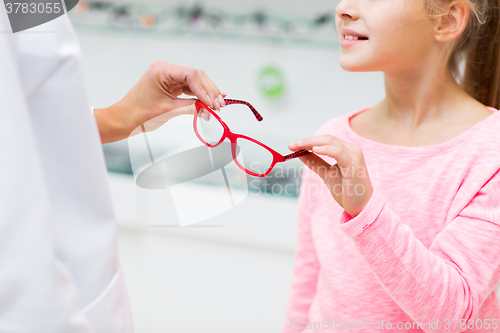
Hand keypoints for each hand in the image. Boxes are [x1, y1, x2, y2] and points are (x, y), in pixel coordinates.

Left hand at [94, 61, 226, 142]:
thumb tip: (209, 110)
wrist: (124, 120)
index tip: (213, 104)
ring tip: (218, 106)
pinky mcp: (170, 85)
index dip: (205, 89)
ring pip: (195, 82)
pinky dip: (200, 96)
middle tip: (220, 106)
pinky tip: (210, 101)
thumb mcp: (168, 110)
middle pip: (196, 76)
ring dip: (207, 94)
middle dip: (209, 91)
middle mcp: (166, 69)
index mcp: (161, 70)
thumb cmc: (139, 114)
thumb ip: (191, 108)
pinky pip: (189, 88)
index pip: (191, 74)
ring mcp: (168, 77)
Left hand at [288, 135, 373, 217]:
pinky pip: (339, 152)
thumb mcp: (326, 173)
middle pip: (327, 138)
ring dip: (312, 143)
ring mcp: (354, 156)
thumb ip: (315, 162)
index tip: (292, 146)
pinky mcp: (354, 165)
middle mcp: (352, 150)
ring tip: (299, 146)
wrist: (360, 208)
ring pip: (331, 142)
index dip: (308, 141)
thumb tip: (300, 153)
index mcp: (346, 151)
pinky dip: (326, 149)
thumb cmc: (346, 191)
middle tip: (292, 145)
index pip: (326, 140)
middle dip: (308, 141)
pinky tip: (314, 150)